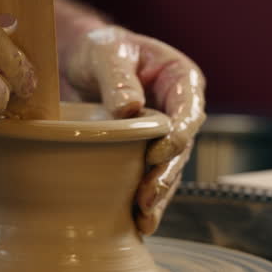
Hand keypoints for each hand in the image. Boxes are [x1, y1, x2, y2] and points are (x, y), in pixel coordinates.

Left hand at [62, 25, 205, 233]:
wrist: (83, 57)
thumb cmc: (100, 48)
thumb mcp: (106, 53)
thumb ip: (118, 78)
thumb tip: (130, 110)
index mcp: (181, 80)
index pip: (188, 114)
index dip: (175, 138)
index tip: (155, 155)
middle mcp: (178, 109)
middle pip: (180, 148)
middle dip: (166, 177)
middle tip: (146, 200)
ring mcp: (163, 132)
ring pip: (167, 168)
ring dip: (157, 195)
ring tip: (143, 220)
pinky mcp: (143, 149)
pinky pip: (148, 175)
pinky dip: (142, 197)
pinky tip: (135, 222)